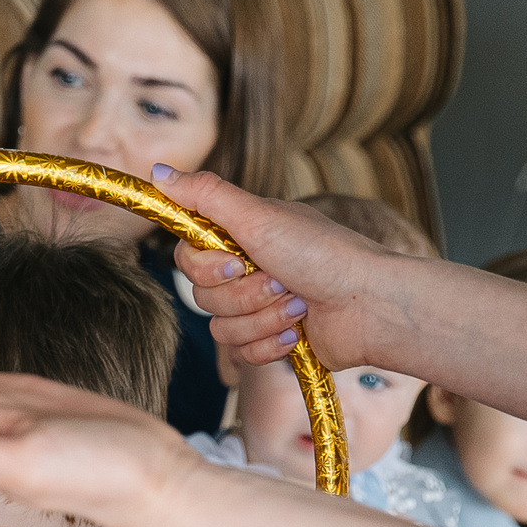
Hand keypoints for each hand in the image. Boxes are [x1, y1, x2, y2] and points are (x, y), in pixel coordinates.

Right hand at [154, 165, 398, 373]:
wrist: (369, 305)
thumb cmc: (324, 253)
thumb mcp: (259, 215)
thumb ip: (205, 194)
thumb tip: (156, 172)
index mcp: (240, 238)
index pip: (186, 257)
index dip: (205, 267)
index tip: (235, 262)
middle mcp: (245, 271)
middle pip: (201, 296)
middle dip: (244, 294)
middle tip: (282, 280)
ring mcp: (257, 308)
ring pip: (220, 328)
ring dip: (262, 318)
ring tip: (299, 305)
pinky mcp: (269, 341)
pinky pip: (241, 354)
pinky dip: (270, 344)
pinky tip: (298, 332)